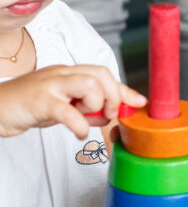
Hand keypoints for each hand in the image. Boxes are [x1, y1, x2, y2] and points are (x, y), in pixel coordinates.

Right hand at [0, 64, 144, 138]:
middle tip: (110, 114)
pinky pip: (67, 111)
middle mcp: (61, 74)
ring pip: (88, 84)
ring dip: (96, 105)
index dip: (124, 89)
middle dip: (114, 95)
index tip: (140, 103)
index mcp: (69, 73)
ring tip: (88, 119)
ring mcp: (50, 85)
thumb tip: (111, 116)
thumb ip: (87, 110)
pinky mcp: (40, 101)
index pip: (103, 74)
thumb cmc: (29, 107)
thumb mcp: (63, 107)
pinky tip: (79, 133)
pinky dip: (80, 124)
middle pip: (100, 74)